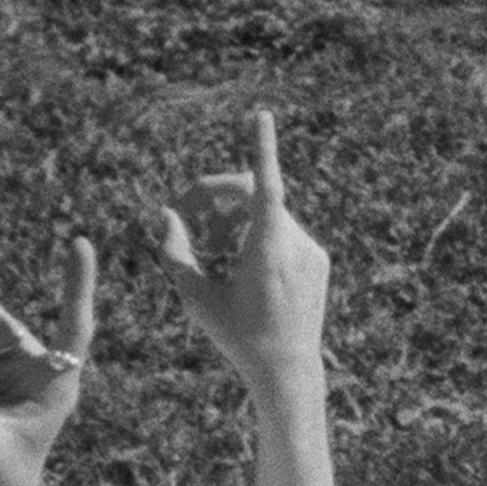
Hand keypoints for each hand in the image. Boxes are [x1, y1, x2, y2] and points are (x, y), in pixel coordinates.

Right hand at [153, 107, 330, 391]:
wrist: (287, 370)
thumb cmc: (238, 336)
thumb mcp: (196, 295)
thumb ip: (175, 250)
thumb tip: (168, 215)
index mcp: (269, 247)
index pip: (266, 184)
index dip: (262, 147)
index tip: (262, 115)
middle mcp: (296, 243)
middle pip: (252, 195)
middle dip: (216, 197)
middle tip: (185, 216)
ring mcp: (311, 251)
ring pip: (265, 214)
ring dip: (232, 220)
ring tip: (210, 249)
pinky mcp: (318, 261)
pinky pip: (281, 232)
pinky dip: (255, 235)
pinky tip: (238, 263)